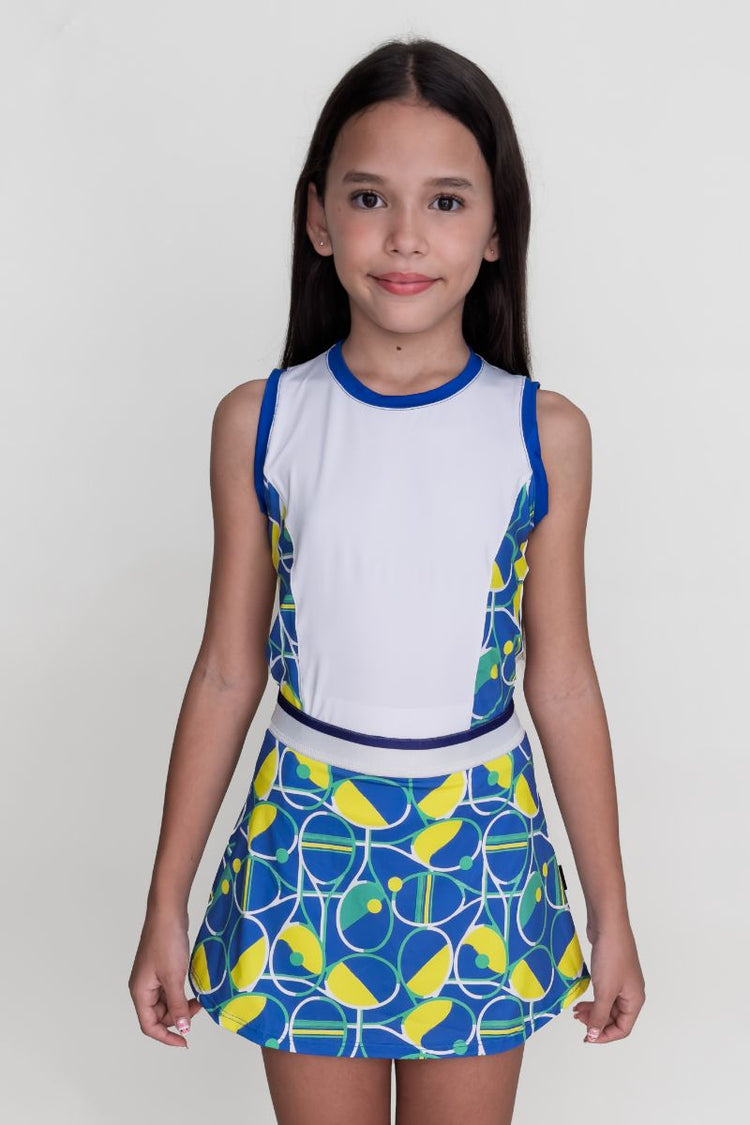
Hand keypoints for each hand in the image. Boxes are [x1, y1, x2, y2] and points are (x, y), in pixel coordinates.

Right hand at [128, 907, 202, 1047]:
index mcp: (140, 992)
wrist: (168, 913)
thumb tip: (182, 1029)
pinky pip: (169, 989)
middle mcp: (142, 987)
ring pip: (165, 1002)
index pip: (149, 1026)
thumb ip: (177, 1006)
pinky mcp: (160, 968)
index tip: (185, 1041)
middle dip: (177, 1017)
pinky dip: (180, 992)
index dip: (167, 1037)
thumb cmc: (166, 943)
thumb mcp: (174, 977)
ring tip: (198, 998)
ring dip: (180, 1005)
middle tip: (198, 1007)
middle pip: (158, 1015)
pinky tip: (192, 988)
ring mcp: (151, 978)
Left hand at [572, 919, 645, 1043]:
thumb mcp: (604, 990)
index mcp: (635, 1000)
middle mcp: (631, 992)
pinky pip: (603, 992)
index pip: (623, 1029)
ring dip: (594, 1010)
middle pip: (615, 1018)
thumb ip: (599, 1015)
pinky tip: (582, 998)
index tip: (586, 1037)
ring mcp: (622, 981)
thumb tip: (594, 1035)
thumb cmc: (611, 956)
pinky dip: (593, 998)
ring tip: (576, 1010)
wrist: (608, 925)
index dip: (604, 1036)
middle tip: (578, 1020)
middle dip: (597, 1022)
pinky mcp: (611, 971)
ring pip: (608, 1005)